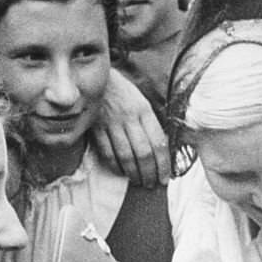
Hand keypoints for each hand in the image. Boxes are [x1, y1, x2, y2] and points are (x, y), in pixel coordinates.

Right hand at [92, 69, 168, 187]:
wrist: (96, 78)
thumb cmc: (122, 92)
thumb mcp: (141, 102)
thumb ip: (150, 124)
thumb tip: (161, 151)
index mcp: (144, 110)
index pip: (159, 143)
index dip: (164, 164)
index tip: (165, 178)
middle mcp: (129, 117)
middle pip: (143, 153)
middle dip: (149, 173)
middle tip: (151, 184)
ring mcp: (112, 123)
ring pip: (126, 156)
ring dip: (134, 173)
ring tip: (138, 181)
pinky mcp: (96, 127)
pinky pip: (107, 153)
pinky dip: (115, 166)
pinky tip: (121, 172)